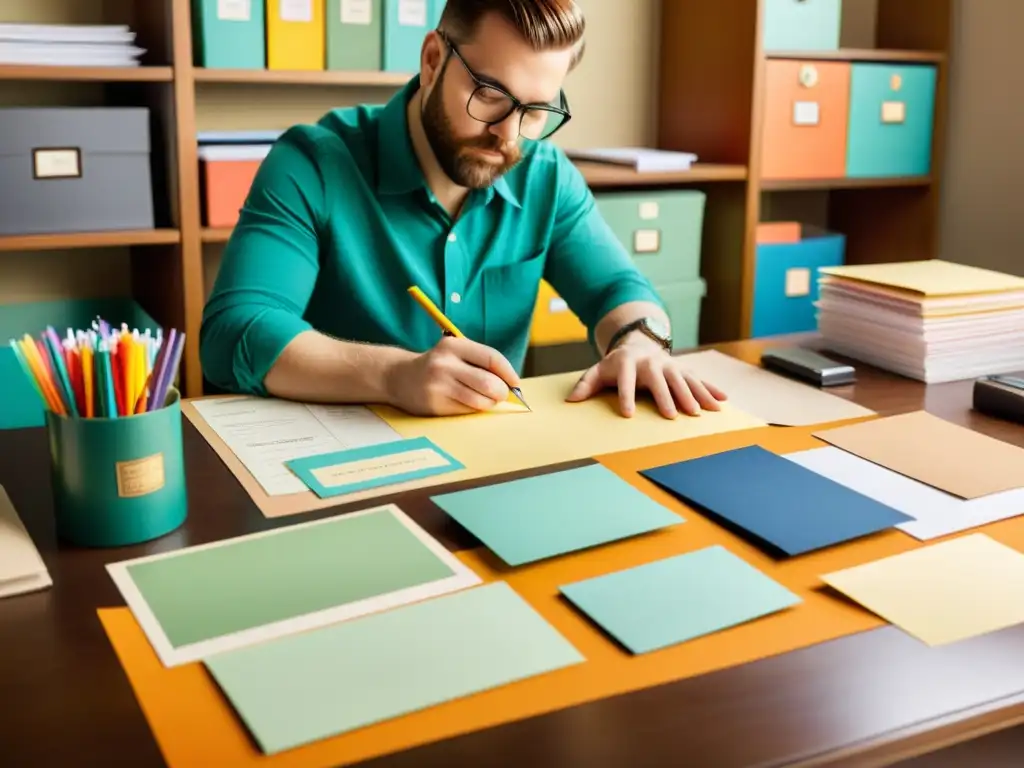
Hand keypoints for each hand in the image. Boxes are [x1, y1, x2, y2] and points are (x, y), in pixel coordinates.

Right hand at [384, 335, 519, 415]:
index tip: (515, 383)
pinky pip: (466, 411)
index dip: (508, 372)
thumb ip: (479, 362)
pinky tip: (466, 403)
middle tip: (500, 395)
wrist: (399, 377)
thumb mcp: (454, 353)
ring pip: (480, 400)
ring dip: (489, 403)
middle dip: (501, 392)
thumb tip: (511, 383)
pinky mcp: (435, 404)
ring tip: (485, 400)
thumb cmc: (437, 365)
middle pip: (489, 383)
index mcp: (454, 346)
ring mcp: (439, 385)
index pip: (491, 358)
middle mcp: (445, 364)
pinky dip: (473, 409)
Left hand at [566, 336, 726, 417]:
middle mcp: (651, 363)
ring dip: (693, 395)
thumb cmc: (615, 365)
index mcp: (628, 363)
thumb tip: (571, 400)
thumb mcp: (597, 371)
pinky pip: (699, 379)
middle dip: (666, 397)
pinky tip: (722, 401)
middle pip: (659, 380)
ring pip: (683, 379)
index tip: (627, 414)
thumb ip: (586, 384)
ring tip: (701, 412)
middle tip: (672, 415)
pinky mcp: (683, 369)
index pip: (626, 381)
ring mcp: (669, 365)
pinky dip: (711, 389)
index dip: (626, 396)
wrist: (638, 345)